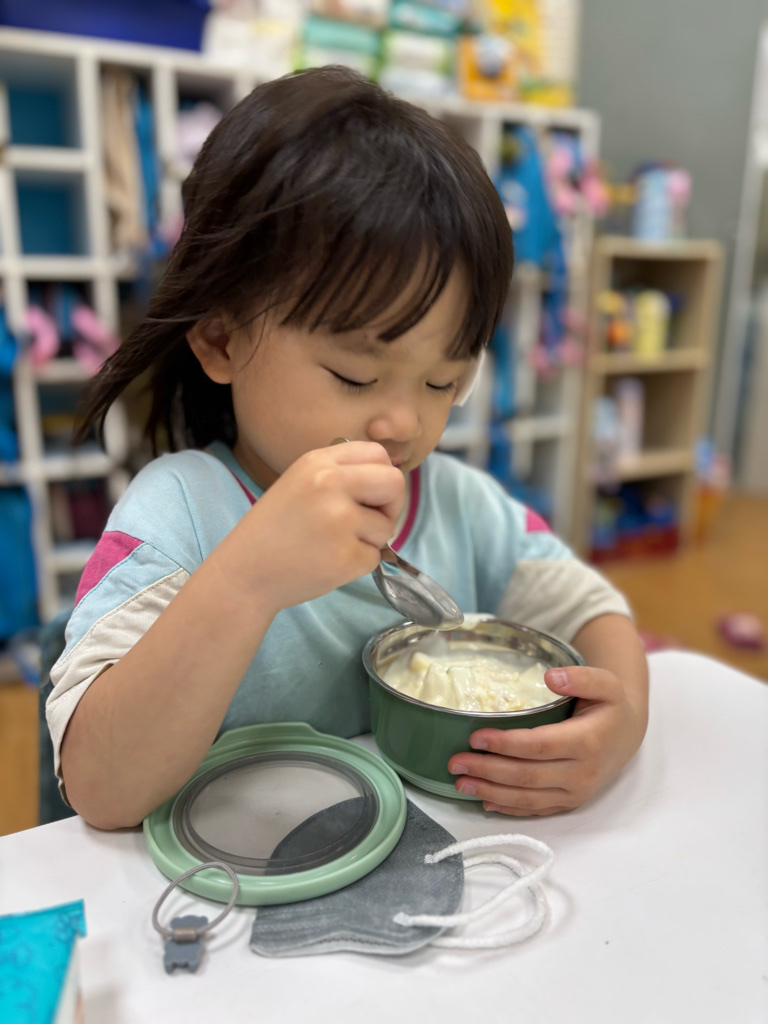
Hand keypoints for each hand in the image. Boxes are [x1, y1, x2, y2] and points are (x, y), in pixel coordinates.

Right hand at [226, 441, 403, 612]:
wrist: (244, 573)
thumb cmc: (275, 530)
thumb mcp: (300, 482)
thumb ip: (340, 473)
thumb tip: (388, 480)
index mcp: (318, 462)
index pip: (378, 454)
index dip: (382, 477)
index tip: (371, 496)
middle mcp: (330, 484)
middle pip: (395, 483)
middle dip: (392, 506)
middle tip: (371, 523)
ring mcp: (339, 520)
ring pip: (387, 526)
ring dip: (370, 540)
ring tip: (334, 545)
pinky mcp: (345, 556)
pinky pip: (375, 557)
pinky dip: (358, 564)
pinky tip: (329, 562)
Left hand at [447, 664, 646, 815]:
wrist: (627, 735)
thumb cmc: (610, 706)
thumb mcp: (605, 683)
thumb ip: (581, 677)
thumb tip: (550, 676)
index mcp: (588, 742)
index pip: (539, 745)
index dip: (506, 743)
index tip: (475, 736)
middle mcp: (582, 773)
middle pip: (527, 775)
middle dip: (488, 770)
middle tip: (455, 762)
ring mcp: (576, 792)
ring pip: (528, 798)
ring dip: (491, 792)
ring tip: (460, 783)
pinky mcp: (570, 803)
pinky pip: (536, 809)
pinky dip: (509, 807)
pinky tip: (485, 801)